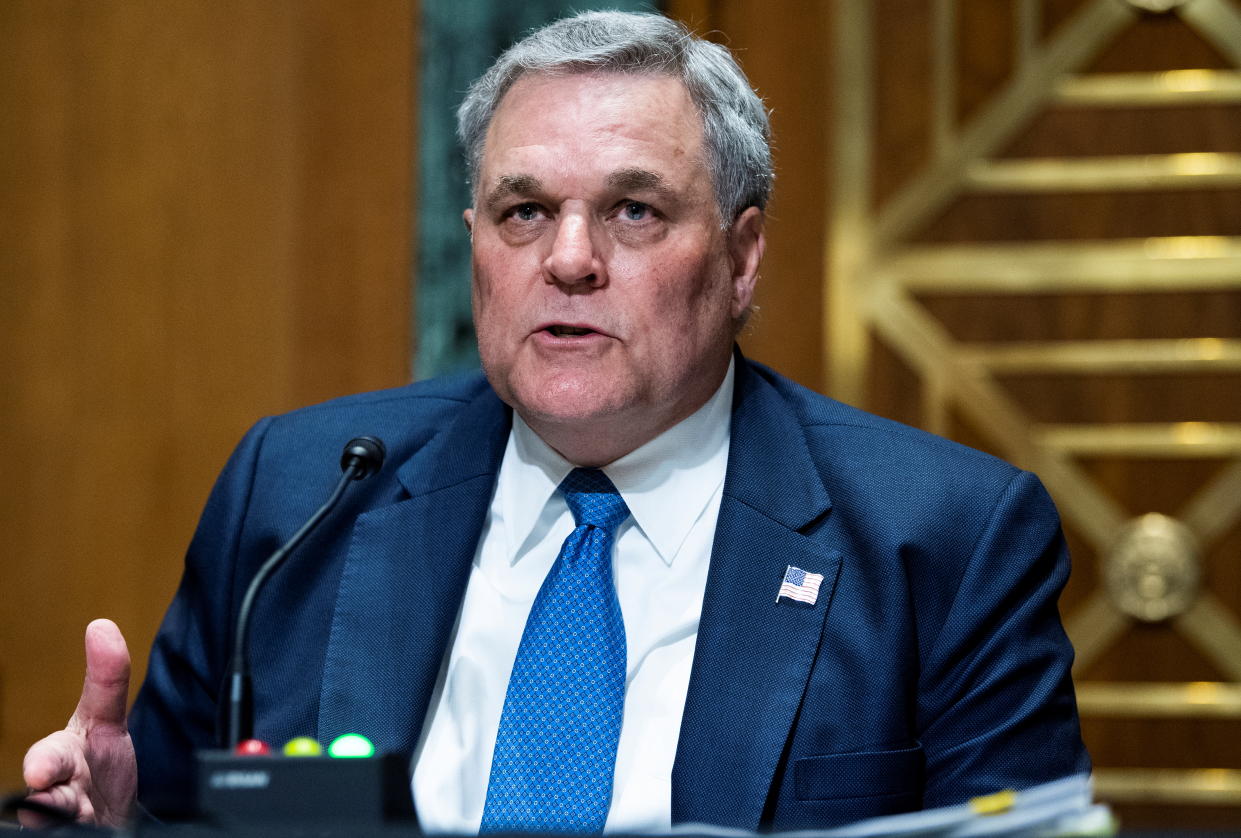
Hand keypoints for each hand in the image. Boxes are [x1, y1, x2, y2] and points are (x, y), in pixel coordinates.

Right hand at [22, 619, 137, 827]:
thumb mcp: (106, 722)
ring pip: (62, 823)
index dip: (44, 764)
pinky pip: (85, 837)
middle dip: (46, 802)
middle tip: (46, 795)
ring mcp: (73, 820)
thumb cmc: (98, 767)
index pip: (49, 759)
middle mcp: (60, 794)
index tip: (42, 771)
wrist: (110, 815)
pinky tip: (100, 829)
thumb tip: (101, 625)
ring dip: (66, 820)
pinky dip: (89, 832)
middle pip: (47, 801)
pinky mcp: (88, 836)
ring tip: (78, 817)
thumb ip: (107, 681)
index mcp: (62, 760)